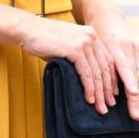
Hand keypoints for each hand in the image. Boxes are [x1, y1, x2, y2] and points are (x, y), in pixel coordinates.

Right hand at [17, 11, 138, 118]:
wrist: (27, 30)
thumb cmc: (42, 40)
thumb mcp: (66, 47)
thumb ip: (78, 58)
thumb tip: (86, 79)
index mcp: (91, 34)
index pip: (108, 60)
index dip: (111, 79)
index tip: (111, 94)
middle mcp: (91, 36)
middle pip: (105, 67)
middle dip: (107, 89)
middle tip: (108, 105)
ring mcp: (84, 41)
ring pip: (97, 73)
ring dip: (99, 93)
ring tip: (100, 107)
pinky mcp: (75, 49)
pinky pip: (87, 73)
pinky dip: (89, 88)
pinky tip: (89, 99)